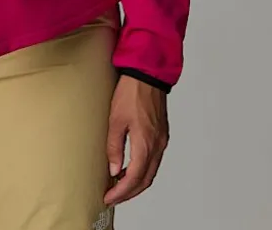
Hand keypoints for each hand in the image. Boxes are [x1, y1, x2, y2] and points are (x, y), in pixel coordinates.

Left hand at [103, 76, 168, 205]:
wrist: (147, 74)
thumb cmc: (131, 92)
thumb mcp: (115, 119)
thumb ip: (114, 146)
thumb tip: (114, 170)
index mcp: (146, 143)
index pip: (134, 179)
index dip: (121, 192)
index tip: (109, 197)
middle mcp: (157, 145)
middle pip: (145, 180)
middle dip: (129, 192)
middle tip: (113, 196)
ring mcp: (162, 140)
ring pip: (151, 171)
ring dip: (136, 182)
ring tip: (119, 185)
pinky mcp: (161, 134)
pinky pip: (154, 160)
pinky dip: (143, 170)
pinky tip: (131, 168)